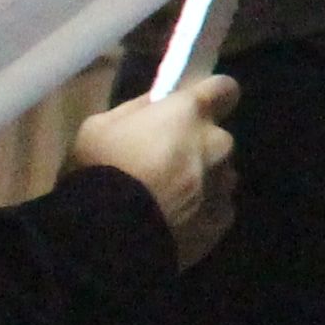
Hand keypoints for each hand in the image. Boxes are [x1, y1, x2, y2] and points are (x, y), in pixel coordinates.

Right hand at [71, 76, 240, 264]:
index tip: (197, 106)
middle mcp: (217, 144)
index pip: (225, 89)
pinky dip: (201, 210)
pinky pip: (216, 207)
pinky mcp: (221, 220)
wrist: (108, 234)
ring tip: (166, 197)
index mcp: (190, 114)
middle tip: (165, 162)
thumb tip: (159, 105)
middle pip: (217, 137)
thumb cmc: (99, 169)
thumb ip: (140, 110)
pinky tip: (173, 220)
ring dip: (201, 179)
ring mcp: (222, 184)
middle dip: (197, 145)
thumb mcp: (102, 125)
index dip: (214, 96)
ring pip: (219, 173)